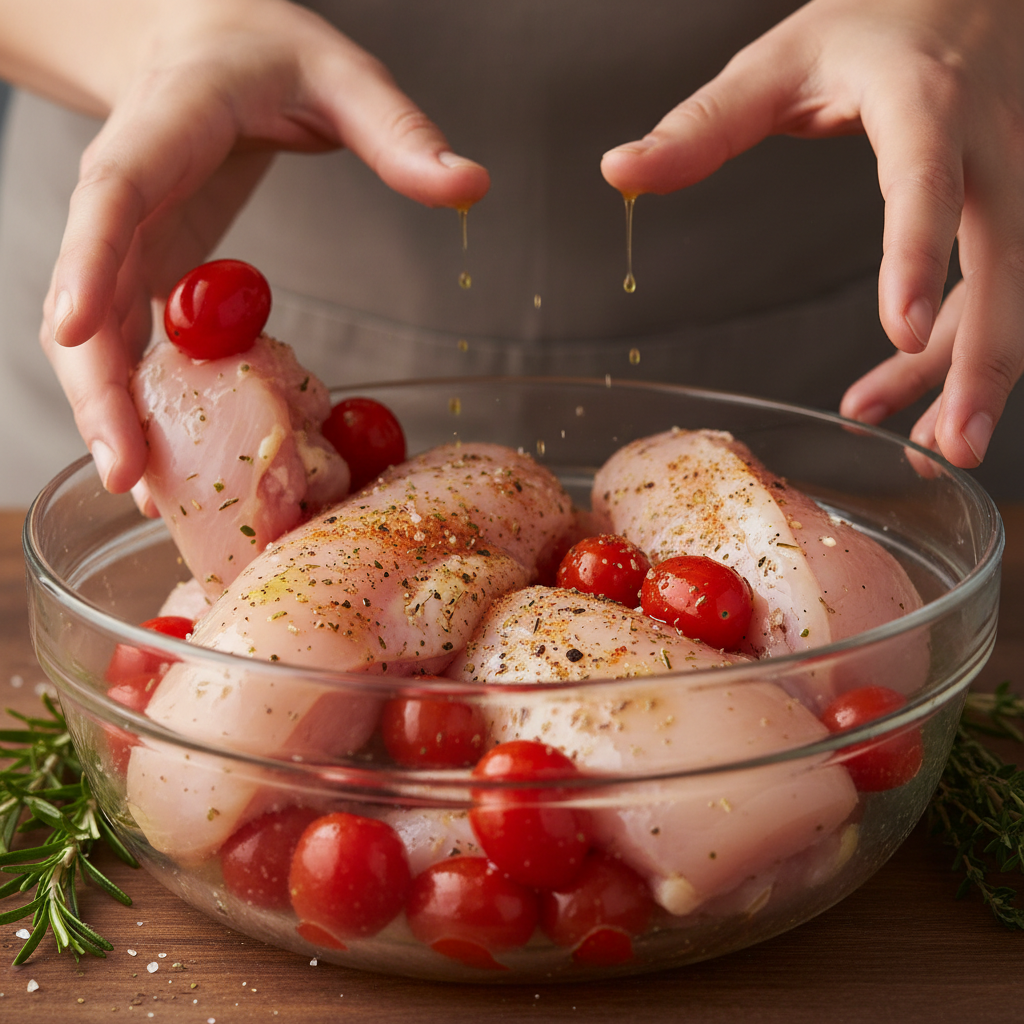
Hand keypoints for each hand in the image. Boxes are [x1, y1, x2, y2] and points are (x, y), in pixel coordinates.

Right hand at [40, 0, 489, 494]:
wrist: (201, 45)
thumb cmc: (264, 53)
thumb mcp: (338, 72)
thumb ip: (396, 129)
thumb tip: (471, 183)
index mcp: (163, 131)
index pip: (114, 196)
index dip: (88, 262)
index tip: (76, 330)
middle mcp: (127, 196)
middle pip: (89, 296)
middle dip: (98, 387)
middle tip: (125, 472)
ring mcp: (128, 243)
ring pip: (97, 337)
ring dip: (112, 415)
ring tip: (143, 494)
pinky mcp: (145, 276)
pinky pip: (130, 346)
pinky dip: (142, 403)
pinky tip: (164, 461)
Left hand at [601, 0, 1023, 468]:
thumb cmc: (874, 26)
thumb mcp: (780, 63)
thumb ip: (703, 125)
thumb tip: (619, 171)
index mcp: (925, 104)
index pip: (924, 184)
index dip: (916, 257)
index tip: (900, 329)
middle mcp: (990, 146)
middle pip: (1005, 261)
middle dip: (983, 358)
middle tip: (956, 441)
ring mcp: (1014, 180)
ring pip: (1011, 290)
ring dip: (974, 373)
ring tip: (934, 447)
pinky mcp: (1012, 210)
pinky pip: (990, 291)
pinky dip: (951, 349)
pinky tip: (895, 394)